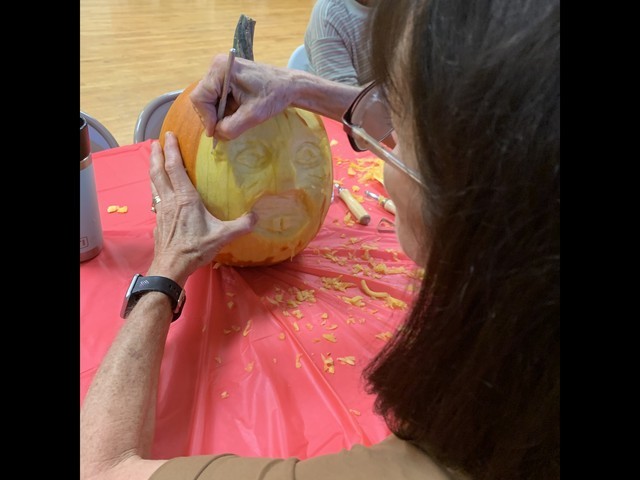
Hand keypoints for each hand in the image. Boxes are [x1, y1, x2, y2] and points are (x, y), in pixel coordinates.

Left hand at [147, 132, 256, 284]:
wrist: (171, 267)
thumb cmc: (195, 250)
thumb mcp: (222, 236)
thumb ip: (241, 225)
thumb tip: (258, 216)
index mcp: (185, 199)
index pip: (175, 168)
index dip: (171, 150)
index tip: (169, 135)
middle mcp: (170, 200)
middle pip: (158, 171)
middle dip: (157, 154)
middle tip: (157, 140)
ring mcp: (161, 210)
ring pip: (154, 183)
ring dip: (153, 168)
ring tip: (153, 157)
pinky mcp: (158, 220)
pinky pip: (155, 197)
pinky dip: (155, 186)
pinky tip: (158, 189)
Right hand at [190, 55, 294, 140]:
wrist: (290, 85)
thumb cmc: (274, 96)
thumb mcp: (253, 115)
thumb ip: (231, 127)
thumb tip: (216, 134)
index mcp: (221, 70)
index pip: (199, 98)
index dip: (206, 118)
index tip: (217, 132)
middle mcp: (217, 66)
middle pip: (202, 99)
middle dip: (213, 117)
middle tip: (226, 129)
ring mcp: (221, 71)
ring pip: (208, 100)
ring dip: (219, 114)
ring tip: (236, 120)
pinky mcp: (226, 77)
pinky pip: (216, 97)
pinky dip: (224, 109)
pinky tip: (238, 113)